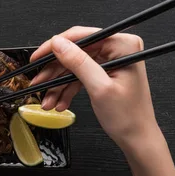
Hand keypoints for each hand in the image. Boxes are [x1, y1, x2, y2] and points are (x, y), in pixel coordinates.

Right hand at [30, 26, 159, 150]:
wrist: (137, 138)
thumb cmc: (129, 117)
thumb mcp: (99, 88)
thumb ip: (78, 63)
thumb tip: (59, 44)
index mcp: (123, 45)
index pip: (82, 36)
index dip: (55, 46)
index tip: (38, 57)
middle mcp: (118, 49)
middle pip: (75, 52)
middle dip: (54, 71)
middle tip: (38, 81)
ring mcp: (111, 61)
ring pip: (74, 66)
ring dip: (58, 84)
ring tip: (46, 99)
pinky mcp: (105, 73)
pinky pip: (80, 76)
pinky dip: (67, 89)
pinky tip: (58, 101)